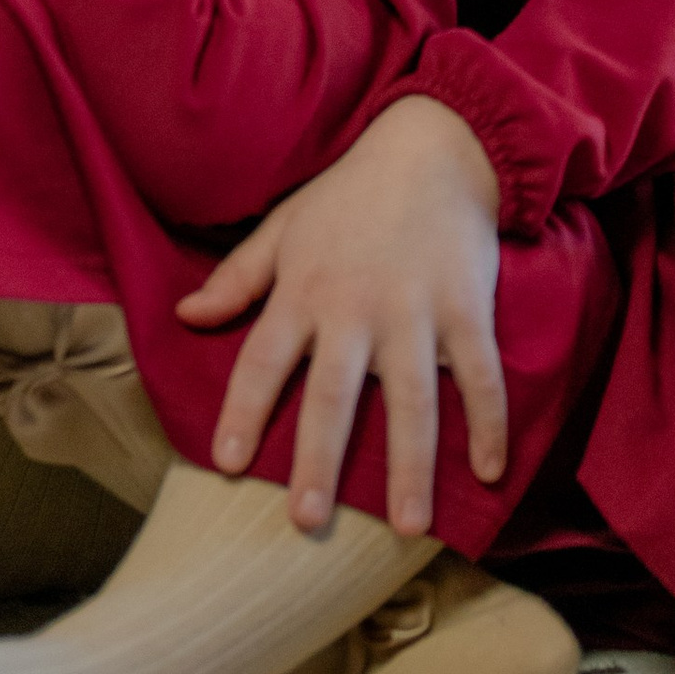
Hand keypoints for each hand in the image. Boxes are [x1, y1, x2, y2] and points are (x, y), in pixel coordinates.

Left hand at [175, 97, 505, 533]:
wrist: (435, 146)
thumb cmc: (351, 193)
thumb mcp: (285, 226)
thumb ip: (238, 277)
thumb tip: (186, 316)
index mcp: (305, 291)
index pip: (262, 361)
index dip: (243, 411)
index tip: (227, 462)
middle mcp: (356, 308)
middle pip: (332, 396)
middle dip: (319, 461)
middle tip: (307, 521)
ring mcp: (416, 311)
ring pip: (412, 401)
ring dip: (410, 466)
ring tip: (408, 527)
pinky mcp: (468, 308)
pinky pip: (481, 375)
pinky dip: (488, 423)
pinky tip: (489, 472)